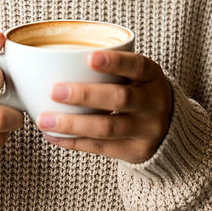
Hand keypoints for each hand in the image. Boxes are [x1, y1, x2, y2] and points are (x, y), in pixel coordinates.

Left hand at [36, 50, 172, 163]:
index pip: (136, 65)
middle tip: (55, 91)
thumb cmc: (137, 89)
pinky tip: (52, 135)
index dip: (115, 62)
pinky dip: (73, 142)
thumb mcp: (134, 74)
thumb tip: (55, 58)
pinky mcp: (135, 152)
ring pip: (107, 128)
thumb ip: (108, 66)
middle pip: (120, 98)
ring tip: (44, 119)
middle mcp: (154, 102)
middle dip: (85, 95)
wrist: (167, 126)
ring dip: (72, 124)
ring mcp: (147, 130)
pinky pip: (101, 148)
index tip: (90, 58)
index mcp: (152, 76)